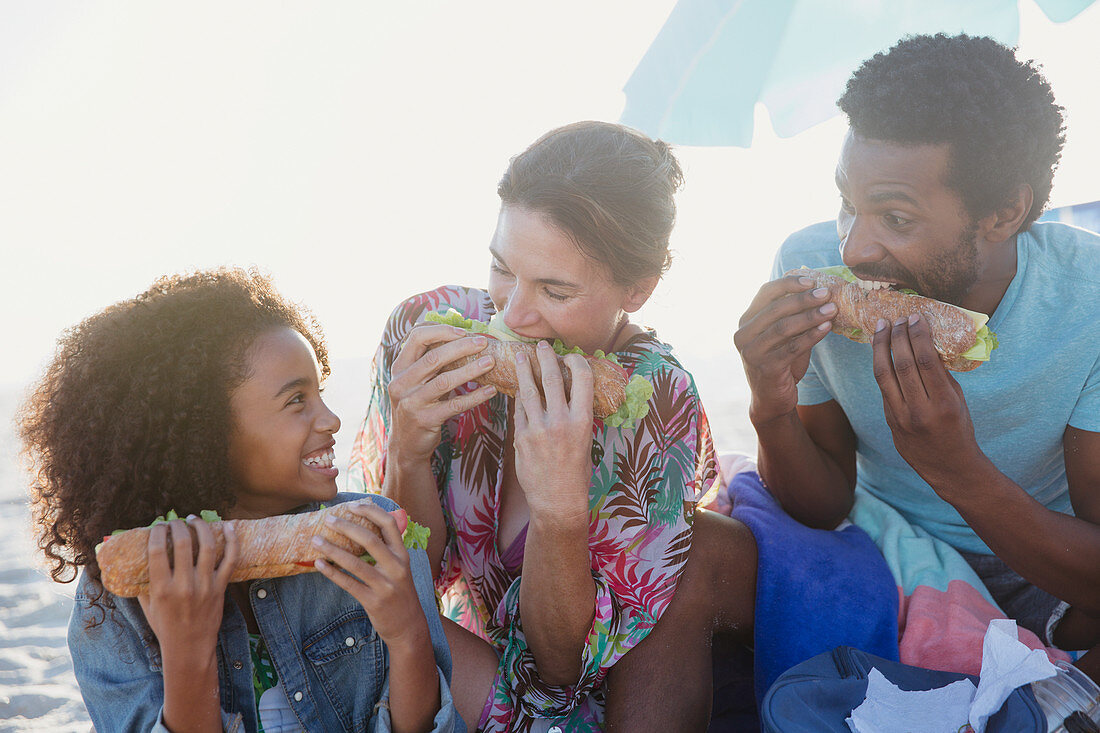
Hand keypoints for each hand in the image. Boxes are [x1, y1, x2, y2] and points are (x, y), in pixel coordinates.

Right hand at [138, 517, 237, 657]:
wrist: (190, 649)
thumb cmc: (166, 627)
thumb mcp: (147, 607)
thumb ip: (141, 584)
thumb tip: (132, 561)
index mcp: (162, 589)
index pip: (157, 550)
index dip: (157, 532)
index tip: (158, 526)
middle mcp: (184, 585)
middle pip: (183, 543)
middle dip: (178, 526)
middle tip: (175, 522)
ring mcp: (205, 585)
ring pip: (207, 546)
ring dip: (201, 527)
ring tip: (195, 520)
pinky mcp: (221, 587)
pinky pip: (230, 559)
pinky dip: (232, 540)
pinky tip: (228, 526)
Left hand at [312, 502, 428, 648]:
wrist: (409, 627)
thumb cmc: (400, 593)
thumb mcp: (401, 569)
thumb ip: (387, 551)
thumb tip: (362, 528)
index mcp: (403, 555)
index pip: (389, 524)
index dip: (370, 511)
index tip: (352, 505)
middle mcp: (396, 568)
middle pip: (370, 539)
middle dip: (347, 526)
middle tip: (328, 519)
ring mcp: (385, 586)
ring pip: (355, 562)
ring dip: (332, 549)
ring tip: (315, 540)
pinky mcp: (373, 601)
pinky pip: (348, 583)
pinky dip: (331, 572)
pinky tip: (319, 564)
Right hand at [387, 323, 497, 464]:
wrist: (406, 444)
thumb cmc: (418, 404)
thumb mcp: (416, 381)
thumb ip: (431, 362)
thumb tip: (463, 337)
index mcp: (399, 367)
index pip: (416, 337)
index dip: (441, 330)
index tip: (464, 331)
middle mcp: (401, 383)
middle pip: (433, 357)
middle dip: (461, 347)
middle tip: (484, 342)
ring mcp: (411, 402)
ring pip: (444, 380)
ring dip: (471, 369)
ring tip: (491, 362)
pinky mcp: (425, 420)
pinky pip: (454, 405)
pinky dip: (475, 396)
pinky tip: (490, 390)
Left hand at [512, 342, 592, 521]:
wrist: (558, 501)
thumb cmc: (577, 472)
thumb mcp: (586, 440)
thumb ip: (577, 416)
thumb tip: (571, 392)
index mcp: (583, 420)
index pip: (582, 377)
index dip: (575, 361)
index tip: (569, 356)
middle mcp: (561, 421)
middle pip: (552, 377)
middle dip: (546, 356)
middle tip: (542, 345)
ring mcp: (538, 429)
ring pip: (529, 389)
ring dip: (525, 369)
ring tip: (522, 356)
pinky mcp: (521, 437)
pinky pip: (519, 410)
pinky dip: (519, 397)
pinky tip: (518, 388)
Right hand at [734, 275, 836, 424]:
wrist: (772, 399)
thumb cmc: (781, 363)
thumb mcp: (784, 337)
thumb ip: (794, 316)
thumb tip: (820, 291)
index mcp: (746, 321)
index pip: (765, 293)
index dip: (789, 284)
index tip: (812, 280)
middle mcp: (743, 334)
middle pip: (775, 309)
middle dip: (804, 299)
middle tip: (827, 293)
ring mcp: (751, 352)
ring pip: (783, 327)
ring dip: (811, 316)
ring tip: (832, 309)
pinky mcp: (765, 368)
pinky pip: (791, 348)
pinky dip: (811, 336)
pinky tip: (827, 327)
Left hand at [872, 315, 983, 489]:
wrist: (948, 467)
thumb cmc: (958, 428)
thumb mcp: (958, 400)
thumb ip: (940, 374)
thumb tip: (926, 342)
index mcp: (944, 403)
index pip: (927, 362)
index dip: (918, 336)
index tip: (916, 318)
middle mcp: (920, 410)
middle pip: (902, 365)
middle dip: (898, 337)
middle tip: (898, 318)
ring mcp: (900, 417)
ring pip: (883, 375)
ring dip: (881, 347)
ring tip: (882, 327)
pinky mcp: (889, 420)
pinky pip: (883, 388)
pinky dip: (881, 366)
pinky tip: (880, 350)